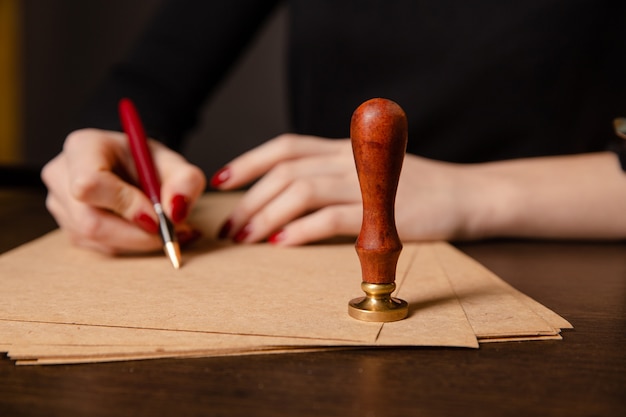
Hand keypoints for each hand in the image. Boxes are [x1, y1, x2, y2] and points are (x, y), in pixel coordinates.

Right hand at [41, 128, 205, 254]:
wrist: (133, 166)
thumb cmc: (148, 161)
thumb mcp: (174, 163)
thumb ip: (185, 181)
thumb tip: (176, 213)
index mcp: (83, 147)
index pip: (89, 184)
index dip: (125, 205)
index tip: (158, 215)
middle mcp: (62, 175)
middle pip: (90, 222)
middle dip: (137, 235)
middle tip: (171, 232)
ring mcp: (60, 205)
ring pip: (97, 240)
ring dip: (138, 241)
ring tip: (165, 228)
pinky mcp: (69, 228)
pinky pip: (100, 248)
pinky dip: (131, 245)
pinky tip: (149, 233)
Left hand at [209, 134, 480, 244]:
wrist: (465, 196)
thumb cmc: (415, 189)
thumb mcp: (370, 172)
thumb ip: (334, 177)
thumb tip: (286, 201)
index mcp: (344, 148)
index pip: (285, 147)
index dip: (249, 161)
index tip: (221, 180)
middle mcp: (349, 159)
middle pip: (285, 172)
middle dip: (249, 199)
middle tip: (230, 226)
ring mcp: (364, 184)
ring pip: (300, 192)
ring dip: (266, 215)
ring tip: (247, 238)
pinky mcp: (379, 211)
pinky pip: (329, 218)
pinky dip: (300, 230)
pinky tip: (281, 243)